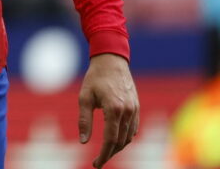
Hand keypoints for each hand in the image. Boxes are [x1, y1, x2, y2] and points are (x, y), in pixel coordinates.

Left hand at [77, 53, 138, 167]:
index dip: (104, 154)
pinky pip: (133, 129)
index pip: (110, 140)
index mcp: (114, 109)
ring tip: (105, 152)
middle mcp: (127, 112)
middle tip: (98, 162)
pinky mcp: (136, 108)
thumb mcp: (84, 98)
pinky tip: (116, 140)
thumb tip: (83, 142)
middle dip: (110, 154)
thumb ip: (84, 120)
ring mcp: (134, 110)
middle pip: (121, 142)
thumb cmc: (94, 78)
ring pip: (129, 137)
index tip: (96, 164)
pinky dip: (125, 138)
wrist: (112, 61)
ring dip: (118, 147)